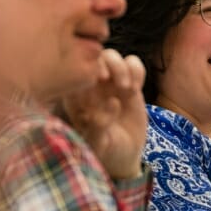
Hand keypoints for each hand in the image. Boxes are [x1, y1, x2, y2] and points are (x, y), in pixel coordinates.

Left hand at [62, 49, 146, 179]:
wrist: (123, 156)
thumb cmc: (104, 151)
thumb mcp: (99, 144)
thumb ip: (100, 126)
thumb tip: (112, 103)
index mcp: (75, 96)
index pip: (74, 70)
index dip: (87, 69)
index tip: (100, 80)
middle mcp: (91, 85)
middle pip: (93, 55)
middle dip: (106, 63)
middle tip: (115, 81)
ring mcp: (110, 83)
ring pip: (112, 56)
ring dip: (121, 66)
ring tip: (128, 88)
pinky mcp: (130, 84)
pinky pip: (133, 63)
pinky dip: (136, 70)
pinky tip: (136, 88)